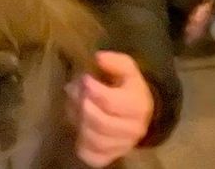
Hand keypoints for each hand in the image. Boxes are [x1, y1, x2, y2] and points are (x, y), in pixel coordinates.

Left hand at [66, 51, 154, 166]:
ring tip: (76, 105)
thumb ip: (115, 61)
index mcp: (138, 106)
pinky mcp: (111, 156)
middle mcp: (134, 130)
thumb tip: (99, 58)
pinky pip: (92, 156)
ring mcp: (122, 146)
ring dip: (78, 119)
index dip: (91, 88)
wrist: (139, 111)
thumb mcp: (126, 67)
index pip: (109, 102)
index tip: (84, 78)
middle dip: (81, 103)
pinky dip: (81, 142)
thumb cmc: (127, 86)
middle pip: (99, 122)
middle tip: (76, 90)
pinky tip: (80, 126)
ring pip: (93, 139)